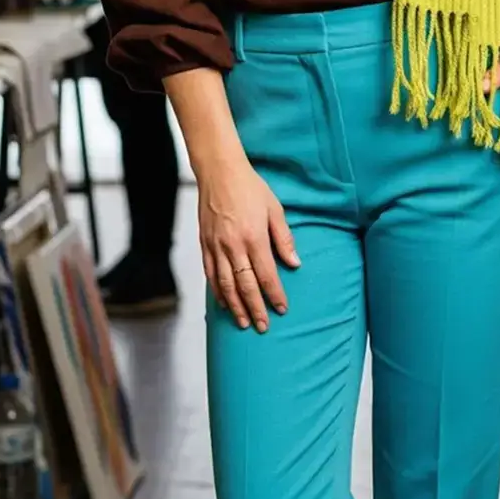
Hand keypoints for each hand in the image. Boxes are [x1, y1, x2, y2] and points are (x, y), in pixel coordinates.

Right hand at [197, 148, 299, 331]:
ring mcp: (216, 246)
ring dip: (235, 306)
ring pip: (226, 284)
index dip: (274, 294)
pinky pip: (211, 274)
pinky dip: (217, 292)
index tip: (281, 308)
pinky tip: (224, 303)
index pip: (266, 274)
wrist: (219, 172)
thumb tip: (294, 263)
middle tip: (263, 326)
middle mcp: (233, 246)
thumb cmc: (250, 188)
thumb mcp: (275, 209)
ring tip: (243, 322)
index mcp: (254, 237)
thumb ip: (284, 239)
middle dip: (255, 308)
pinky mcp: (205, 244)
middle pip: (245, 285)